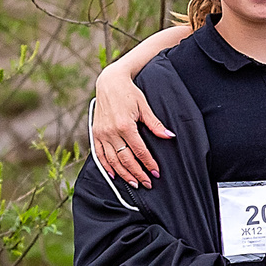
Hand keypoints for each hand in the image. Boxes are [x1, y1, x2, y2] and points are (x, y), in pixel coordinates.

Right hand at [92, 70, 174, 188]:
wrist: (109, 82)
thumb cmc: (129, 93)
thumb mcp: (144, 106)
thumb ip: (155, 124)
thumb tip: (170, 136)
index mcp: (125, 125)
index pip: (139, 151)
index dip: (148, 163)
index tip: (156, 173)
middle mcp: (111, 132)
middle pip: (125, 159)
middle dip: (137, 173)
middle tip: (147, 183)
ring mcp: (101, 133)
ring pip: (112, 160)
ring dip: (123, 174)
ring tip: (134, 183)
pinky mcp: (95, 133)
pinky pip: (99, 154)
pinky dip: (106, 166)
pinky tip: (114, 175)